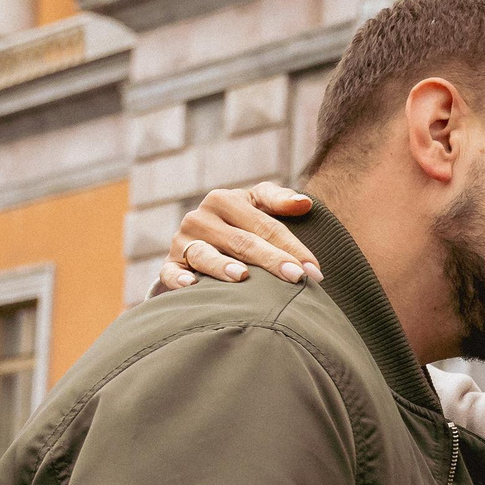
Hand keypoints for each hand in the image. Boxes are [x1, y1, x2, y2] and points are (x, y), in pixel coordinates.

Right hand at [153, 182, 322, 295]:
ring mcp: (183, 241)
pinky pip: (170, 272)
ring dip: (222, 266)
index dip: (292, 247)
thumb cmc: (242, 222)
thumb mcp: (258, 204)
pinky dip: (178, 278)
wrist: (205, 238)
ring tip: (242, 276)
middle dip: (271, 260)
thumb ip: (279, 199)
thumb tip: (305, 204)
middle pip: (242, 242)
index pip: (265, 226)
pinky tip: (192, 285)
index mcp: (224, 200)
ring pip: (206, 255)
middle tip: (296, 278)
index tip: (314, 270)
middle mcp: (201, 218)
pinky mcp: (170, 262)